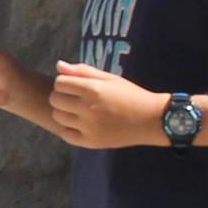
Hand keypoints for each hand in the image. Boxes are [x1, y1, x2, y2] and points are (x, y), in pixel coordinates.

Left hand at [44, 61, 164, 148]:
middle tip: (76, 99)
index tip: (74, 86)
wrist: (152, 120)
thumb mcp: (110, 79)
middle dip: (62, 96)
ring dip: (64, 112)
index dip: (64, 83)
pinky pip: (66, 134)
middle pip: (55, 99)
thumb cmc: (130, 95)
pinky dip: (70, 129)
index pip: (60, 83)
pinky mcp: (91, 142)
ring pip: (58, 116)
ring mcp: (89, 126)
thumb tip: (58, 65)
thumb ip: (83, 71)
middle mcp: (88, 108)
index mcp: (93, 89)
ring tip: (79, 111)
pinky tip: (81, 124)